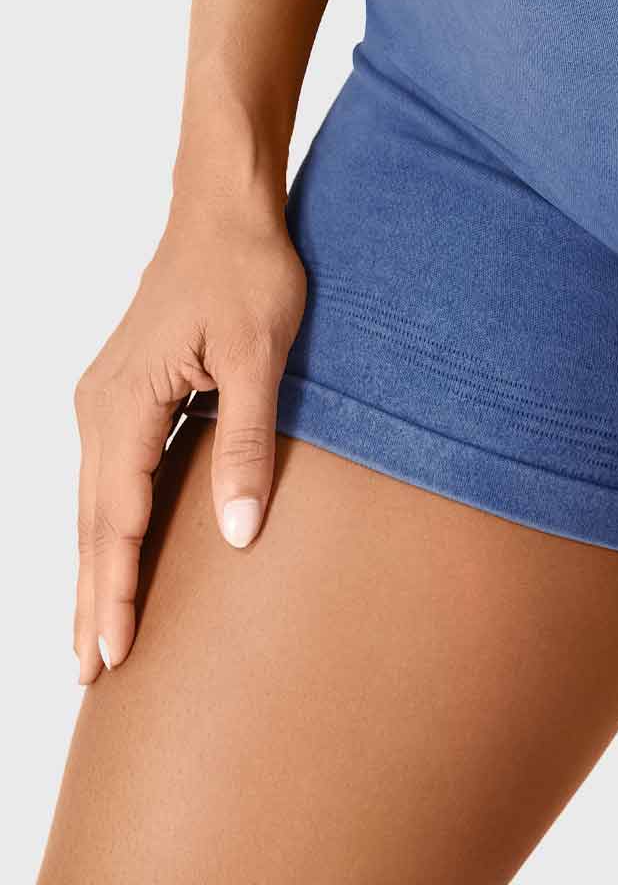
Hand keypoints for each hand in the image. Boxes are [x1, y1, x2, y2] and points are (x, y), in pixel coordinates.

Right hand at [72, 198, 305, 679]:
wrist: (224, 208)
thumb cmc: (247, 272)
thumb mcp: (259, 356)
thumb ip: (245, 443)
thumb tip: (239, 532)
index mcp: (125, 403)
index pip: (117, 518)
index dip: (117, 590)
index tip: (115, 655)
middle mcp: (98, 407)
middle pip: (90, 522)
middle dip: (92, 599)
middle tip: (90, 675)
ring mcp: (104, 399)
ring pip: (92, 503)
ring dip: (92, 569)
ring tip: (94, 637)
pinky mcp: (122, 393)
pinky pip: (105, 476)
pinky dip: (104, 526)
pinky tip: (113, 555)